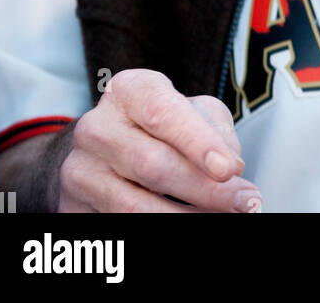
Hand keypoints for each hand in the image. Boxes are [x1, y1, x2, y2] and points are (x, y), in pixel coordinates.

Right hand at [58, 68, 260, 212]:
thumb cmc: (159, 125)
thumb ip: (212, 128)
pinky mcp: (73, 208)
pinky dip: (161, 229)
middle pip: (152, 164)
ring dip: (186, 219)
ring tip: (224, 218)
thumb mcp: (189, 110)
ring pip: (134, 206)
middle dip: (205, 190)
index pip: (163, 112)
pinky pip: (120, 226)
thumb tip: (228, 166)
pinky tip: (191, 226)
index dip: (198, 142)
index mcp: (128, 90)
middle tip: (246, 203)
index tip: (232, 169)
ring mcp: (79, 170)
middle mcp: (96, 127)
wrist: (102, 150)